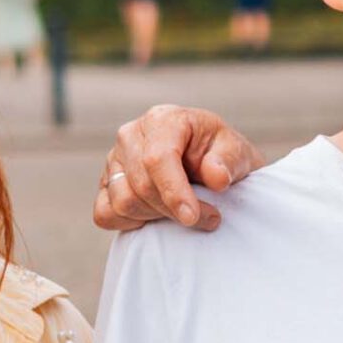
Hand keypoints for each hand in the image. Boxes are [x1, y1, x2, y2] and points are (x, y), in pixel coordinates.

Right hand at [94, 107, 260, 232]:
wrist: (210, 166)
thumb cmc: (221, 157)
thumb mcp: (237, 153)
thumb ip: (228, 162)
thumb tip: (215, 177)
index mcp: (162, 120)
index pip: (157, 158)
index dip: (174, 191)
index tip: (192, 217)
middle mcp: (131, 135)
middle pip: (141, 185)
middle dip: (173, 210)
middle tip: (209, 218)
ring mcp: (114, 160)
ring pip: (123, 202)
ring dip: (157, 217)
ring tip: (185, 213)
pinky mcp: (107, 184)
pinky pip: (106, 214)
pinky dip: (131, 223)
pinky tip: (157, 216)